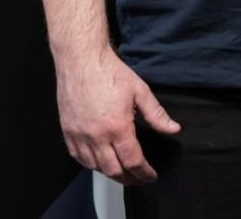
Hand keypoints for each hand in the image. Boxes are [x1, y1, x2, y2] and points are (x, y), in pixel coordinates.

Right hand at [56, 47, 179, 184]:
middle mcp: (96, 136)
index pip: (132, 160)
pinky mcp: (68, 132)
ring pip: (95, 167)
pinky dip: (91, 164)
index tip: (151, 175)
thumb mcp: (140, 91)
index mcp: (117, 127)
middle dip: (128, 179)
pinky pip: (78, 158)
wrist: (81, 61)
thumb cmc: (111, 73)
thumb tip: (173, 129)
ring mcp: (79, 136)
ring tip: (123, 172)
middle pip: (113, 170)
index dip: (144, 172)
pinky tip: (100, 162)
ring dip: (110, 173)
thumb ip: (157, 114)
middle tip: (139, 179)